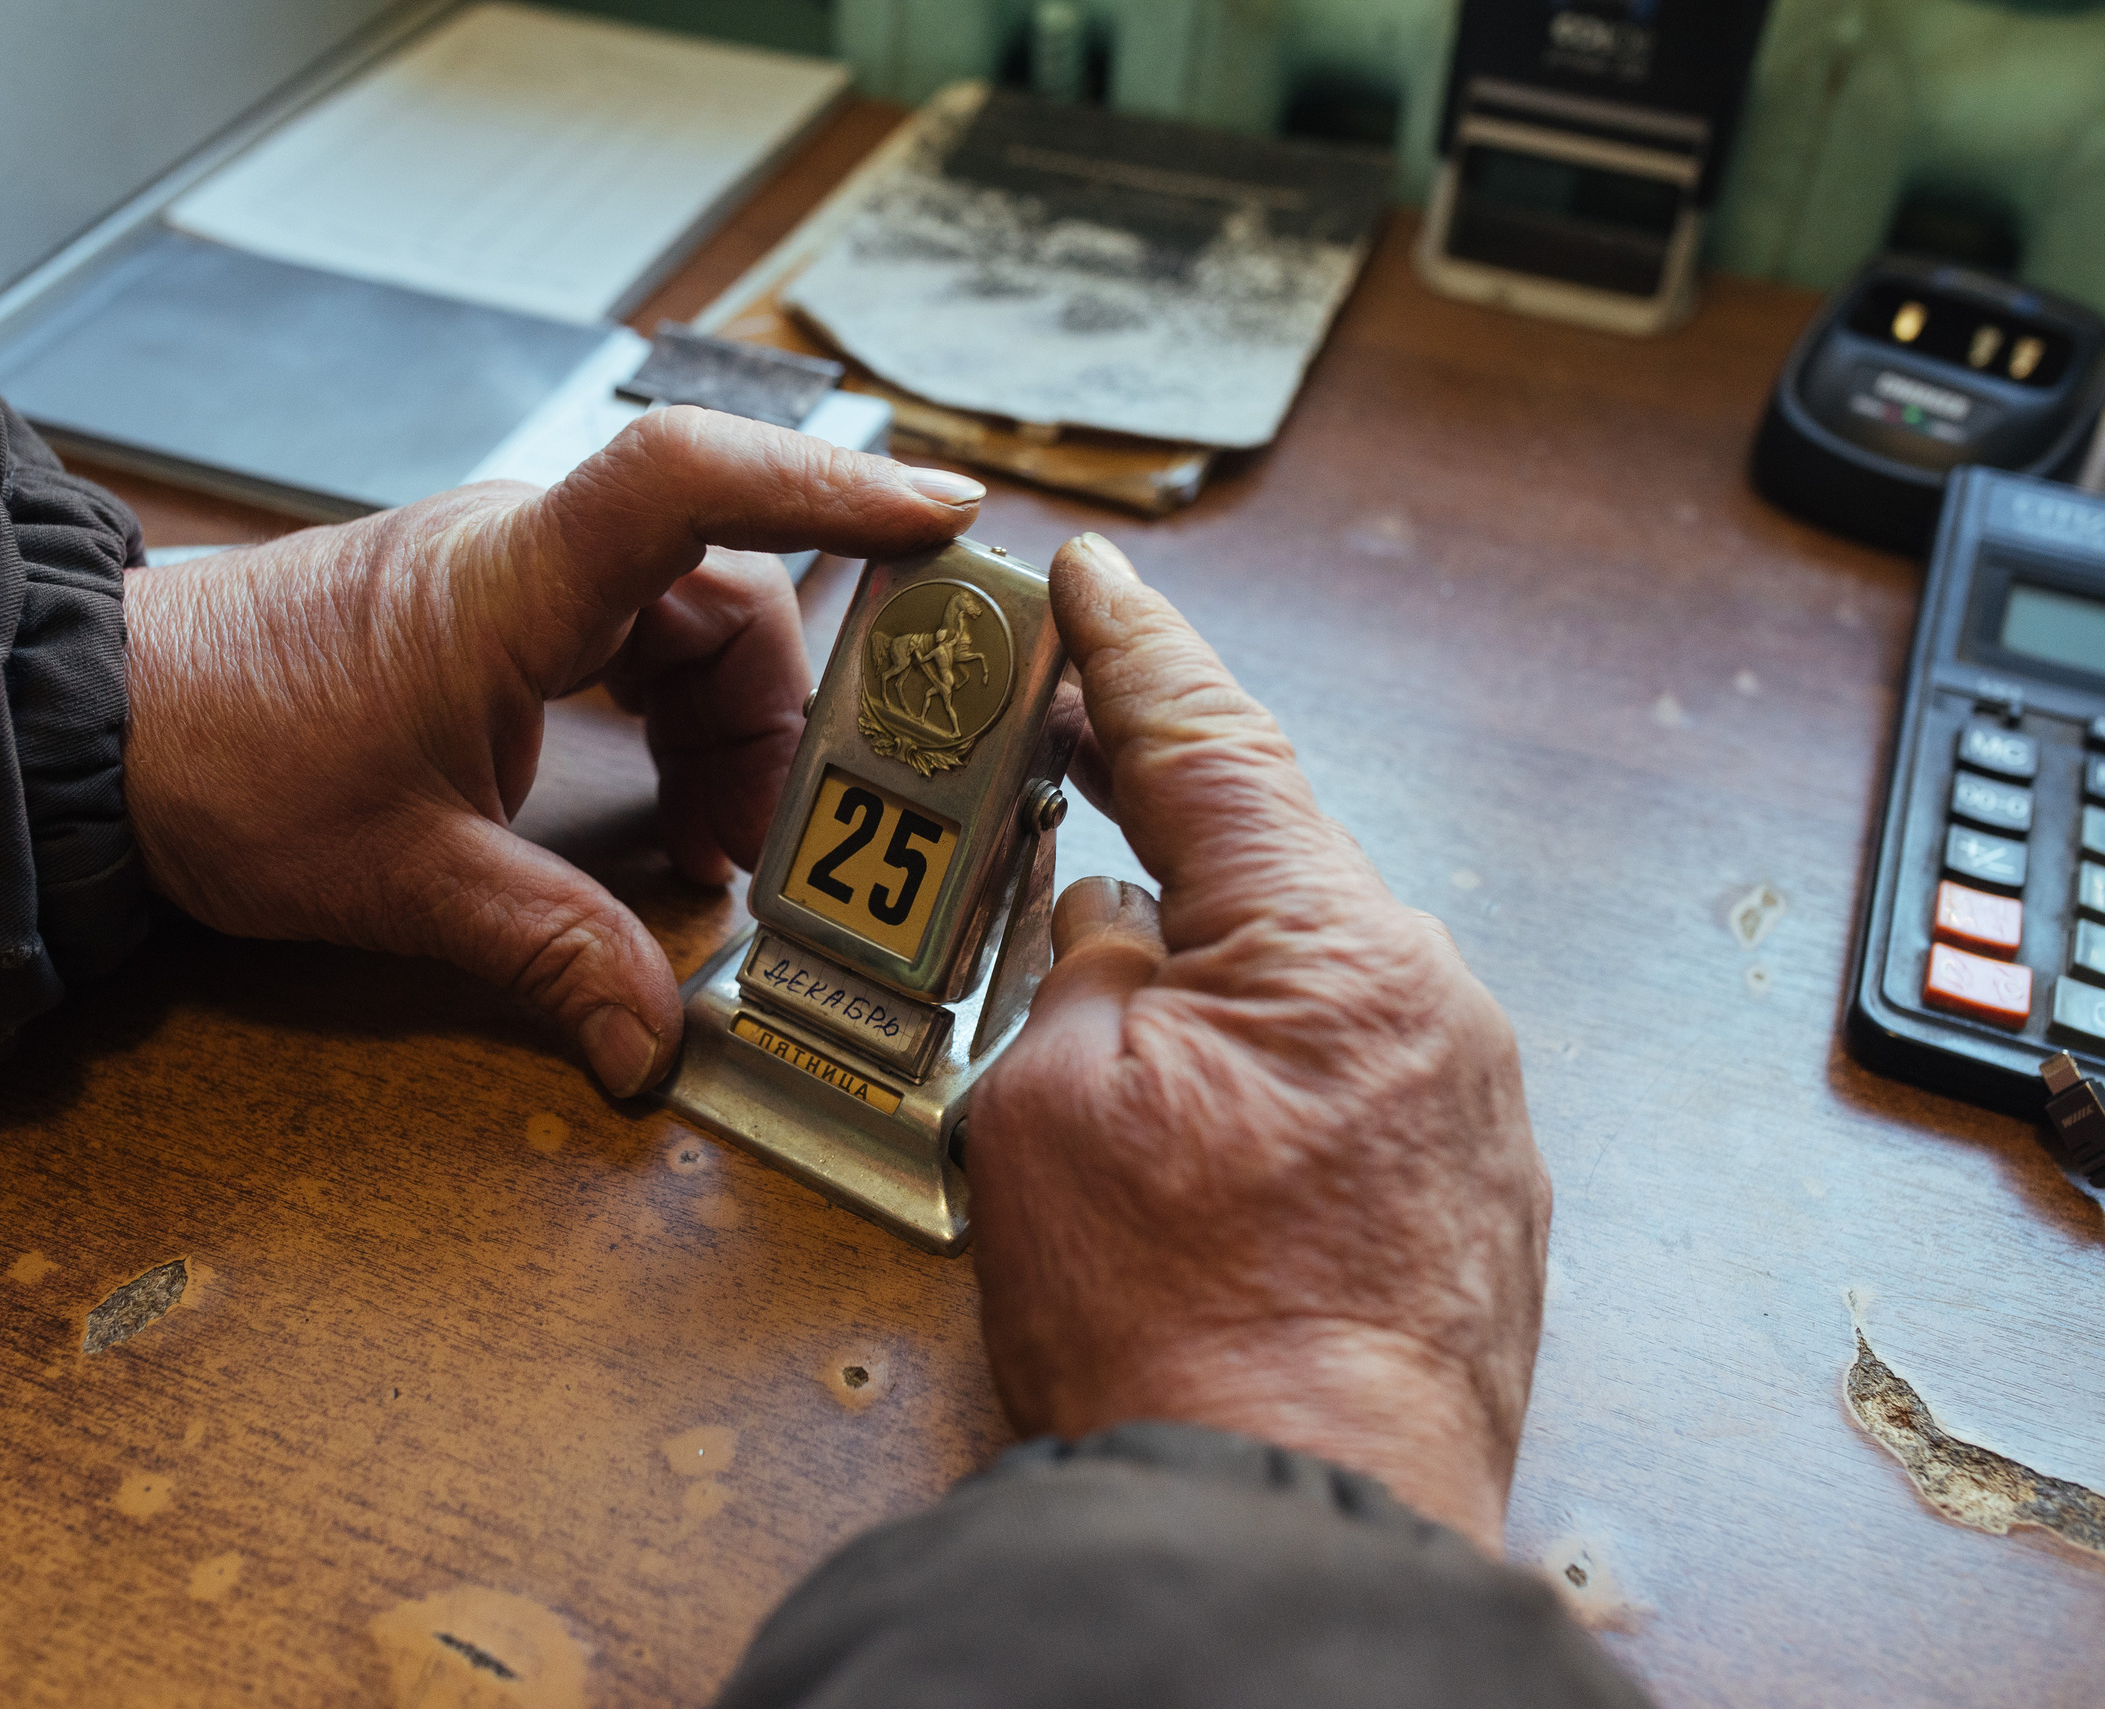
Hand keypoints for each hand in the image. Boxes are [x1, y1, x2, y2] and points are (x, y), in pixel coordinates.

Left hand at [119, 408, 983, 1095]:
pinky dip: (676, 717)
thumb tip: (648, 1048)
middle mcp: (525, 551)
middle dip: (780, 716)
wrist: (96, 727)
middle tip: (780, 844)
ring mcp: (510, 573)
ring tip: (715, 850)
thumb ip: (544, 953)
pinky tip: (668, 810)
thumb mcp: (403, 877)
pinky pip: (633, 635)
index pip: (696, 481)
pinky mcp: (491, 610)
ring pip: (688, 616)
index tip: (944, 517)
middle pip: (726, 586)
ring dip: (729, 729)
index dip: (833, 487)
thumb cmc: (227, 765)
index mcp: (511, 581)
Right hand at [966, 533, 1549, 1551]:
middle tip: (1069, 739)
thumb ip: (1081, 970)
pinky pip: (1354, 1061)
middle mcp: (1430, 998)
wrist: (1295, 1506)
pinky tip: (1197, 1086)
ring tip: (1107, 951)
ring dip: (1211, 949)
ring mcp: (1468, 1099)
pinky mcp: (1473, 1187)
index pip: (1215, 745)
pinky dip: (1269, 1044)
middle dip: (1159, 803)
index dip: (1137, 650)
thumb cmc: (1172, 1323)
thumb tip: (1115, 933)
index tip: (1098, 580)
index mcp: (1332, 944)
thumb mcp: (1045, 1103)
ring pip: (1311, 969)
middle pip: (1273, 855)